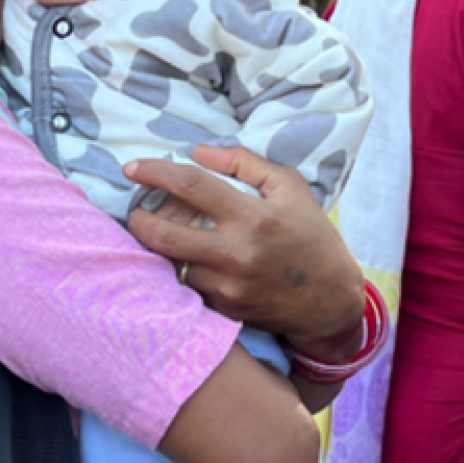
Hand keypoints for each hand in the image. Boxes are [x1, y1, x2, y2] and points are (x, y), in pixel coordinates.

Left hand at [126, 145, 365, 361]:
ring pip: (171, 264)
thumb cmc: (310, 236)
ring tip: (164, 234)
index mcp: (252, 216)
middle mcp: (235, 253)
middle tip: (135, 211)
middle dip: (138, 220)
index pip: (190, 185)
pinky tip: (187, 260)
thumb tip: (197, 152)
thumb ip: (244, 162)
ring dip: (160, 247)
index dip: (154, 172)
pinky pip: (186, 287)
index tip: (132, 168)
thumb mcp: (289, 187)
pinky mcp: (224, 310)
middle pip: (163, 235)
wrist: (331, 301)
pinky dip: (180, 270)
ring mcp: (227, 286)